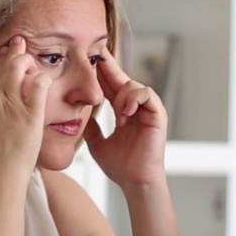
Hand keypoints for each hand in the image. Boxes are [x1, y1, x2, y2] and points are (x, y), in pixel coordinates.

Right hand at [0, 36, 49, 188]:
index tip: (6, 55)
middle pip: (5, 66)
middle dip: (14, 53)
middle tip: (20, 43)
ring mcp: (11, 105)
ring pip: (21, 68)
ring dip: (27, 62)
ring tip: (33, 62)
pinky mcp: (30, 115)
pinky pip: (38, 85)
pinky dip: (41, 78)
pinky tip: (42, 80)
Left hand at [84, 48, 167, 187]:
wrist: (134, 181)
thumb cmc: (120, 166)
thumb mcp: (97, 143)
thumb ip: (90, 127)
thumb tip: (77, 114)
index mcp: (122, 111)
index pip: (110, 85)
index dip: (100, 73)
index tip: (86, 60)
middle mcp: (135, 107)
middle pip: (121, 78)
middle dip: (108, 67)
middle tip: (96, 54)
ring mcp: (147, 109)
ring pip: (133, 85)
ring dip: (122, 95)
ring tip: (117, 113)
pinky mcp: (157, 114)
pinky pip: (147, 95)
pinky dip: (134, 99)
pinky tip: (125, 112)